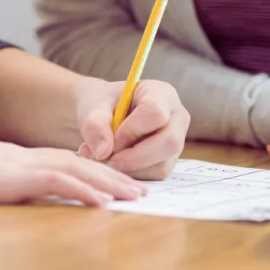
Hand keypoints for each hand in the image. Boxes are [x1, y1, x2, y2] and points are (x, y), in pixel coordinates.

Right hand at [0, 124, 147, 206]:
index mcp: (12, 159)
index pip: (63, 162)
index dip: (94, 171)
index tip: (117, 184)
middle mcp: (20, 157)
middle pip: (78, 163)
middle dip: (113, 176)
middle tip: (143, 190)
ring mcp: (16, 165)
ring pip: (75, 169)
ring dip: (109, 182)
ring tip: (136, 196)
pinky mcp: (9, 177)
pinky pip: (54, 182)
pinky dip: (82, 190)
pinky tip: (103, 201)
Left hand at [74, 79, 189, 180]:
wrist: (104, 114)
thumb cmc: (102, 104)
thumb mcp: (93, 106)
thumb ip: (95, 124)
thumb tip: (103, 152)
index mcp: (161, 93)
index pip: (155, 113)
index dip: (132, 130)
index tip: (111, 137)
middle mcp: (176, 118)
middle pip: (168, 143)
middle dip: (135, 157)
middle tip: (107, 160)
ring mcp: (176, 142)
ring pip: (161, 165)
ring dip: (130, 168)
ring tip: (103, 158)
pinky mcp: (168, 161)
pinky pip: (155, 176)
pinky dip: (131, 174)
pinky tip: (114, 162)